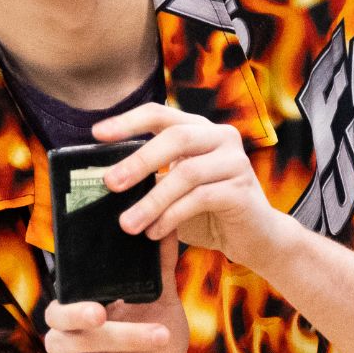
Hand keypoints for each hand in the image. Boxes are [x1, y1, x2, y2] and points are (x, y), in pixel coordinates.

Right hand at [42, 238, 189, 352]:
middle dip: (127, 338)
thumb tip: (167, 225)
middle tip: (162, 335)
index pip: (59, 310)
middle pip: (80, 340)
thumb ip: (159, 268)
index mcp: (74, 315)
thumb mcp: (161, 304)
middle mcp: (61, 344)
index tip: (102, 311)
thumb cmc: (152, 340)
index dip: (77, 310)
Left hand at [94, 103, 293, 269]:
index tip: (96, 134)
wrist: (256, 238)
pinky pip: (200, 198)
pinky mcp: (242, 189)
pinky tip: (155, 232)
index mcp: (200, 130)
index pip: (161, 114)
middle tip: (110, 183)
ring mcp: (235, 161)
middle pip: (176, 138)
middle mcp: (221, 137)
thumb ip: (152, 178)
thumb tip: (108, 179)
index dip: (128, 121)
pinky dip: (172, 216)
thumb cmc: (210, 211)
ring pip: (186, 172)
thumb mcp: (175, 190)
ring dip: (152, 200)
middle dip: (139, 160)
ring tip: (128, 224)